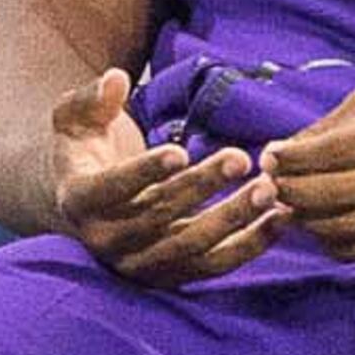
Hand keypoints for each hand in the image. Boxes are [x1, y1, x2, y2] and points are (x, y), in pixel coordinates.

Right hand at [46, 67, 285, 287]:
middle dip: (203, 187)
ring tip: (268, 189)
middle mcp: (108, 241)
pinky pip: (215, 266)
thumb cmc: (84, 150)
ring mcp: (141, 264)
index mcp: (80, 200)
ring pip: (192, 246)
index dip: (145, 172)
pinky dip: (251, 245)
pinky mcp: (172, 275)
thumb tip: (115, 79)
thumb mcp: (74, 118)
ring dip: (234, 219)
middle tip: (240, 158)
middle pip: (160, 217)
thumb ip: (92, 98)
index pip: (112, 188)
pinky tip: (280, 218)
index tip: (179, 152)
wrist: (86, 203)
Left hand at [260, 85, 354, 259]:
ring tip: (289, 209)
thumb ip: (325, 130)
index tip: (266, 159)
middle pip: (336, 196)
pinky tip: (319, 227)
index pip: (332, 153)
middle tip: (269, 190)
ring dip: (307, 223)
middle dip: (291, 195)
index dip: (291, 160)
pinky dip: (333, 243)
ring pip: (347, 230)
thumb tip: (274, 157)